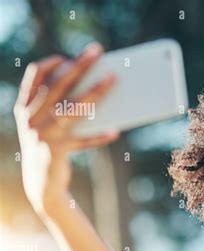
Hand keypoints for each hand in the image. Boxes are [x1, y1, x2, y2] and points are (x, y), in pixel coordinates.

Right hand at [14, 42, 119, 213]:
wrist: (40, 184)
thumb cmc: (50, 147)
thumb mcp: (48, 125)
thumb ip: (61, 107)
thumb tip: (95, 88)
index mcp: (25, 108)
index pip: (35, 77)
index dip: (51, 65)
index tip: (68, 57)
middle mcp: (31, 119)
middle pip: (59, 86)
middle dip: (80, 66)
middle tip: (97, 50)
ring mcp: (43, 135)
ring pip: (73, 108)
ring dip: (95, 91)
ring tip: (114, 79)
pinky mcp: (56, 152)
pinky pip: (83, 141)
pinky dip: (99, 137)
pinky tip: (115, 132)